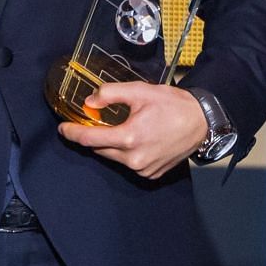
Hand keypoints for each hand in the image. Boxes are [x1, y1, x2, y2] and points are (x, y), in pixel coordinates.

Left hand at [56, 81, 208, 179]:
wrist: (202, 122)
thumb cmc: (173, 105)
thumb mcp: (139, 91)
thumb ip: (110, 93)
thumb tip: (89, 102)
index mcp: (130, 138)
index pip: (89, 139)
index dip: (73, 133)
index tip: (63, 128)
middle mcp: (135, 159)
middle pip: (100, 149)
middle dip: (93, 136)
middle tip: (94, 123)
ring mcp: (144, 169)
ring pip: (113, 157)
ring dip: (110, 145)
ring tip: (120, 129)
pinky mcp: (151, 174)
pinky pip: (128, 164)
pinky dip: (125, 153)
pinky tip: (135, 140)